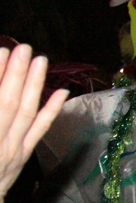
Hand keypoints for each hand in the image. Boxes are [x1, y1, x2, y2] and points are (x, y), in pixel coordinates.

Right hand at [0, 44, 67, 197]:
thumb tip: (1, 82)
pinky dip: (51, 110)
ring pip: (26, 114)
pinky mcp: (23, 155)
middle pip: (7, 104)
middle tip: (22, 47)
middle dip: (15, 74)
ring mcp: (11, 150)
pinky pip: (39, 130)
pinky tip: (62, 91)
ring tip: (40, 59)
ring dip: (34, 85)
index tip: (1, 51)